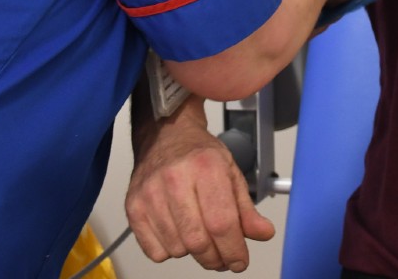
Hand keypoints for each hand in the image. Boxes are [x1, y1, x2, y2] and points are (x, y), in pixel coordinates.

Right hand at [126, 102, 274, 271]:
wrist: (165, 135)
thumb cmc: (198, 154)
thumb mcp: (231, 173)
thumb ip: (247, 208)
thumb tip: (264, 233)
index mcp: (206, 167)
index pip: (222, 223)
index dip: (234, 250)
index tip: (240, 261)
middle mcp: (175, 179)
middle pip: (198, 241)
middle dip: (215, 259)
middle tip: (223, 258)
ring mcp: (150, 194)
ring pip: (177, 249)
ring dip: (194, 254)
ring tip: (200, 237)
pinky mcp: (132, 207)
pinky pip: (155, 251)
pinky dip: (170, 251)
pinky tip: (178, 233)